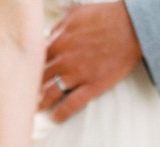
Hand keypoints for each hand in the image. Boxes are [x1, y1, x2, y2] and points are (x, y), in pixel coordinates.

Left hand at [39, 1, 141, 122]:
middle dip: (33, 86)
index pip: (38, 58)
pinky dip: (62, 112)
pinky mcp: (93, 85)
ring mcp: (78, 74)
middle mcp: (65, 59)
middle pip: (42, 77)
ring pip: (52, 92)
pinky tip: (55, 118)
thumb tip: (49, 37)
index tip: (28, 75)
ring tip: (37, 108)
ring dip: (43, 102)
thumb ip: (60, 27)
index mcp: (59, 40)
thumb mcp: (77, 14)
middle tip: (28, 95)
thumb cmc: (106, 16)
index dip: (32, 68)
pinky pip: (73, 103)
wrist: (131, 27)